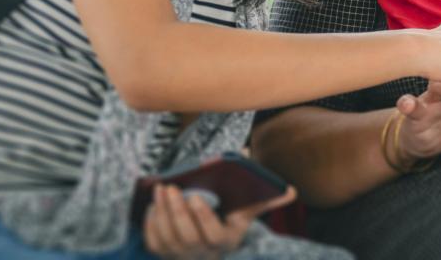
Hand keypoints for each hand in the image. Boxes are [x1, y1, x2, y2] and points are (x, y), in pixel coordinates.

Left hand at [143, 183, 296, 258]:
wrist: (210, 241)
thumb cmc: (230, 217)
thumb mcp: (248, 211)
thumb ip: (265, 200)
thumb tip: (289, 192)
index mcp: (226, 241)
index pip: (213, 234)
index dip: (202, 217)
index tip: (196, 196)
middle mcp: (204, 254)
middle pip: (186, 237)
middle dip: (176, 211)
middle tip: (170, 187)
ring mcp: (183, 256)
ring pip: (168, 238)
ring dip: (161, 214)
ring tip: (159, 190)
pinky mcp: (166, 254)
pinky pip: (155, 243)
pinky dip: (151, 224)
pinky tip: (152, 206)